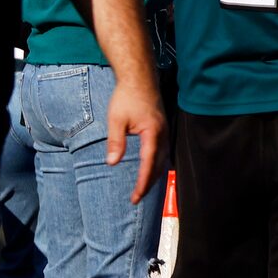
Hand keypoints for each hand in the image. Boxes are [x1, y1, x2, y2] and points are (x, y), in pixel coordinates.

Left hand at [106, 78, 165, 204]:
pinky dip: (157, 164)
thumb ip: (115, 142)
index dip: (143, 182)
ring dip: (154, 175)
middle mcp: (163, 134)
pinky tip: (150, 168)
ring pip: (163, 159)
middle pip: (159, 165)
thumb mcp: (116, 120)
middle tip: (136, 198)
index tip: (136, 196)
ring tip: (143, 187)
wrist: (140, 79)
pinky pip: (163, 151)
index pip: (149, 163)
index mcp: (153, 133)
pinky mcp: (162, 128)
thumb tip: (112, 163)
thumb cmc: (127, 97)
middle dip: (149, 183)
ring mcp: (165, 131)